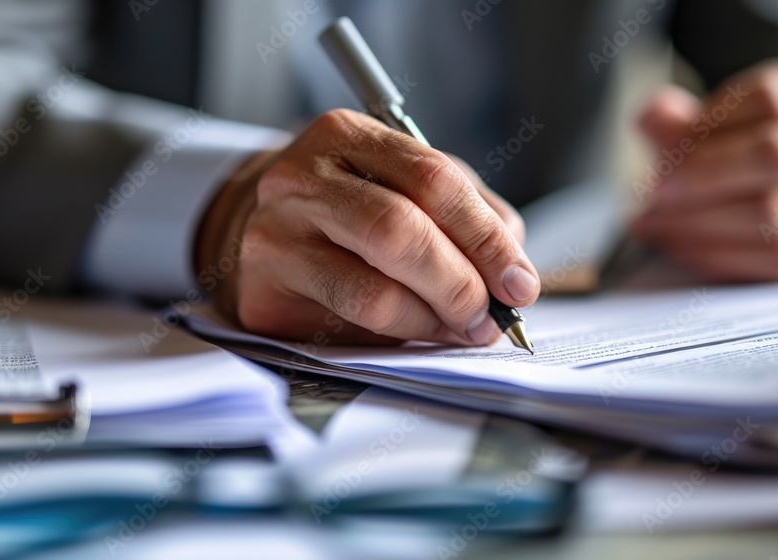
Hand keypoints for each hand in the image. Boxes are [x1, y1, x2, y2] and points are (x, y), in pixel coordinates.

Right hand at [195, 109, 538, 344]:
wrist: (258, 229)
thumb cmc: (355, 207)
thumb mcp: (412, 186)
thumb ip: (471, 217)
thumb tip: (514, 277)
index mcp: (345, 135)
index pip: (433, 180)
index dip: (486, 238)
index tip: (519, 283)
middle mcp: (300, 180)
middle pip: (399, 232)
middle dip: (461, 284)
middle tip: (489, 316)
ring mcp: (275, 238)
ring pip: (374, 294)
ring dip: (434, 322)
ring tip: (458, 328)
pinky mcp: (264, 297)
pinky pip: (350, 329)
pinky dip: (401, 338)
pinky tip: (417, 333)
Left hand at [633, 59, 777, 281]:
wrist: (774, 202)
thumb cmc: (728, 159)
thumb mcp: (699, 130)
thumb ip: (672, 121)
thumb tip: (653, 115)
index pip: (769, 100)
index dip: (711, 124)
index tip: (667, 143)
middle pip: (776, 155)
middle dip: (705, 176)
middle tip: (656, 192)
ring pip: (771, 211)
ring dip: (700, 220)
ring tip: (652, 223)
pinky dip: (719, 253)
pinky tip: (679, 247)